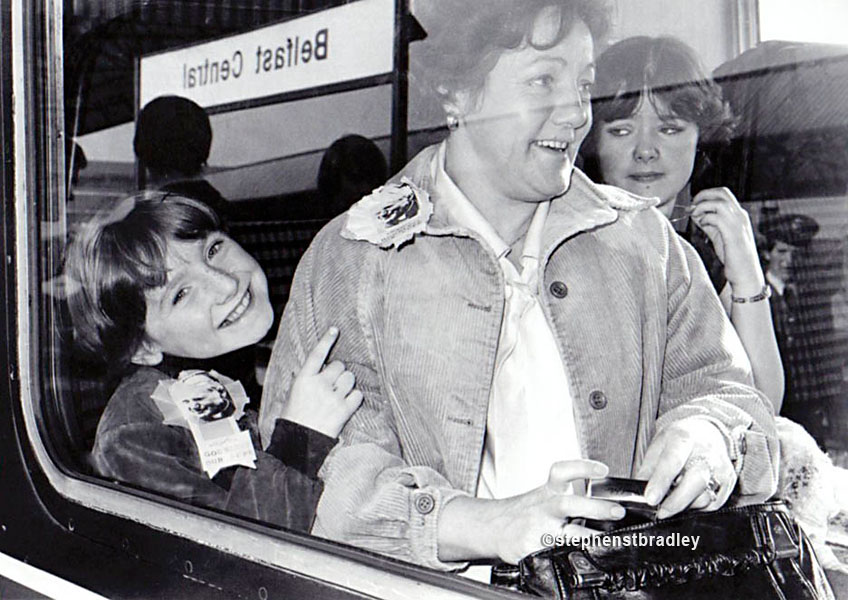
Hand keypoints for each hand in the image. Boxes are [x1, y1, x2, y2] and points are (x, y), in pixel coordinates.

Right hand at [281, 327, 363, 437]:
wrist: (299, 443)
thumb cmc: (294, 418)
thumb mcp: (294, 394)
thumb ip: (307, 378)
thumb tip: (318, 366)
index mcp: (303, 379)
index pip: (316, 354)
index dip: (326, 340)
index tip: (335, 329)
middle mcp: (318, 385)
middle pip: (339, 365)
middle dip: (338, 373)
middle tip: (333, 385)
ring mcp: (332, 397)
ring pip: (350, 378)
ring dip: (347, 384)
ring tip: (338, 395)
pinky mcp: (344, 410)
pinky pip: (357, 394)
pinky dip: (354, 398)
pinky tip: (345, 405)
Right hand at [480, 461, 624, 563]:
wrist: (493, 527)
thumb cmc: (525, 512)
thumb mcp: (544, 496)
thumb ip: (570, 497)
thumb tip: (606, 501)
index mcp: (547, 492)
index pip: (562, 472)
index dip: (583, 468)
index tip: (603, 470)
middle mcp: (544, 509)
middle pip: (567, 504)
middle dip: (595, 507)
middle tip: (617, 511)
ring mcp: (539, 530)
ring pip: (565, 534)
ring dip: (589, 536)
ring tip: (609, 540)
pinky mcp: (534, 550)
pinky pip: (557, 555)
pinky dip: (573, 556)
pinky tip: (587, 559)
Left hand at [636, 419, 736, 518]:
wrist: (707, 431)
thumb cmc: (680, 439)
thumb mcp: (658, 445)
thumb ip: (648, 469)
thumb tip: (639, 492)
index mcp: (684, 438)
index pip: (673, 461)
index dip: (661, 481)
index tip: (650, 499)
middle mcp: (707, 451)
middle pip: (695, 481)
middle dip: (676, 502)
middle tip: (660, 512)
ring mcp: (721, 466)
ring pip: (706, 495)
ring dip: (686, 505)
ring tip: (674, 499)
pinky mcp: (729, 481)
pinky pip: (714, 503)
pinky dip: (698, 506)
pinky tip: (689, 498)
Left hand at [690, 187, 764, 295]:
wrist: (746, 273)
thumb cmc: (732, 256)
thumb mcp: (718, 235)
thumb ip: (709, 223)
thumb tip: (695, 213)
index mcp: (738, 214)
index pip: (722, 193)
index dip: (706, 195)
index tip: (693, 204)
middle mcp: (740, 215)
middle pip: (722, 192)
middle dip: (703, 196)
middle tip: (692, 207)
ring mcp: (738, 224)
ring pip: (719, 203)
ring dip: (702, 207)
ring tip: (696, 217)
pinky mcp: (733, 234)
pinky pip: (717, 218)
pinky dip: (706, 219)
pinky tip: (702, 225)